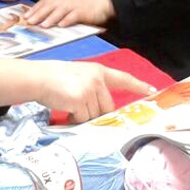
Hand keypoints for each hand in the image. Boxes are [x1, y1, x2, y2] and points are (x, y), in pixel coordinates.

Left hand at [22, 0, 113, 28]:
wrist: (105, 0)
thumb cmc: (87, 2)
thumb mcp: (70, 0)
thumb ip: (58, 6)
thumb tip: (44, 16)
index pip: (46, 0)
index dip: (36, 8)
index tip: (27, 15)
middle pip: (50, 5)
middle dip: (39, 13)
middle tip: (30, 21)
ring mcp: (75, 4)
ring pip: (60, 10)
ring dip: (51, 18)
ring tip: (43, 25)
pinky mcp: (84, 11)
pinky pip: (74, 16)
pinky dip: (67, 20)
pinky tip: (62, 25)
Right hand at [33, 61, 156, 122]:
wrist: (38, 78)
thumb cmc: (54, 77)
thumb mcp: (79, 76)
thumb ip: (94, 88)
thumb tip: (102, 110)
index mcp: (98, 71)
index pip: (122, 78)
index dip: (137, 85)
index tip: (151, 90)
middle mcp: (97, 79)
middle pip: (107, 107)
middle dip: (94, 112)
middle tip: (78, 107)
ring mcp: (89, 90)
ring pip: (94, 115)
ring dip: (82, 116)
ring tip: (68, 105)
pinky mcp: (80, 101)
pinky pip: (83, 119)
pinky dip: (73, 119)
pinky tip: (64, 110)